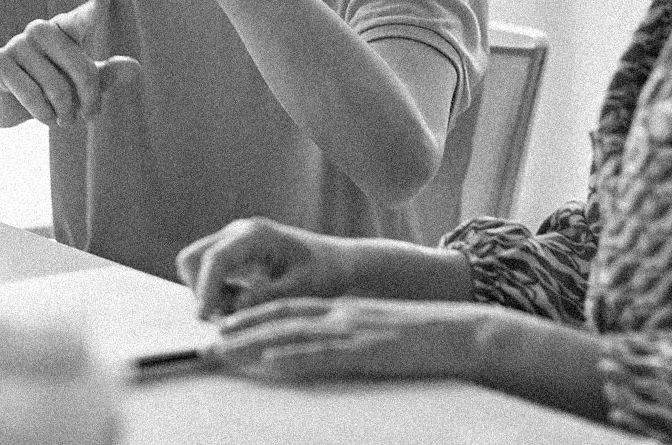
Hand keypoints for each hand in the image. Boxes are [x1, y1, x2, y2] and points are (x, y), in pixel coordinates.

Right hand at [0, 0, 141, 127]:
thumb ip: (107, 74)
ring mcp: (17, 43)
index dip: (92, 11)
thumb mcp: (82, 82)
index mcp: (63, 29)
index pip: (81, 19)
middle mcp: (40, 30)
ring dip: (65, 112)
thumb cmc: (51, 86)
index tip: (103, 0)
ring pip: (56, 87)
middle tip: (89, 116)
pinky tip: (47, 119)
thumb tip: (136, 68)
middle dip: (90, 98)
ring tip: (64, 120)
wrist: (5, 102)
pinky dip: (44, 115)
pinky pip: (32, 95)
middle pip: (80, 66)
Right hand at [175, 217, 357, 319]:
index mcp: (256, 235)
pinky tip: (242, 301)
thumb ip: (265, 298)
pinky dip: (216, 291)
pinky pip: (208, 272)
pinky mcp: (232, 252)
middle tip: (226, 315)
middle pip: (194, 258)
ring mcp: (233, 240)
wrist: (335, 262)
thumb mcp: (300, 290)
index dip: (205, 289)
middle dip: (202, 290)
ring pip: (196, 265)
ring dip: (209, 292)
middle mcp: (238, 232)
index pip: (216, 258)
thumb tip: (232, 309)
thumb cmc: (323, 273)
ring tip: (241, 307)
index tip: (202, 318)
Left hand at [211, 297, 491, 381]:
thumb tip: (322, 353)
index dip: (253, 315)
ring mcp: (354, 332)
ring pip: (293, 334)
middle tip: (206, 342)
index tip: (223, 326)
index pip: (288, 308)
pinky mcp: (368, 352)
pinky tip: (270, 361)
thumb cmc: (424, 340)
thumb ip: (349, 339)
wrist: (464, 333)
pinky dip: (293, 357)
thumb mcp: (379, 334)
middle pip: (281, 318)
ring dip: (254, 343)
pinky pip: (324, 355)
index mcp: (345, 310)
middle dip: (241, 329)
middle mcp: (343, 315)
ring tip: (222, 350)